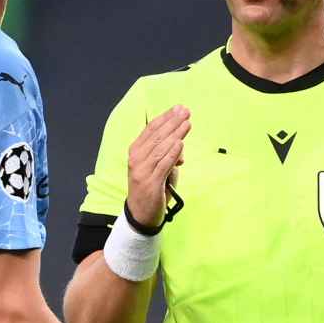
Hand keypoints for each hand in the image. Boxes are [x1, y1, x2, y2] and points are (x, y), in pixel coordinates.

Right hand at [126, 105, 189, 227]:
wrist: (141, 214)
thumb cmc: (151, 187)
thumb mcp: (158, 167)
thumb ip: (168, 154)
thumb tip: (181, 145)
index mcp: (136, 151)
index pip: (151, 129)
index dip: (165, 118)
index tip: (178, 108)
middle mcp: (136, 158)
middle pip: (156, 135)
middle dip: (173, 122)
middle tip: (186, 111)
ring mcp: (142, 170)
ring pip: (161, 148)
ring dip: (175, 134)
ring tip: (187, 124)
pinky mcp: (150, 182)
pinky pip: (163, 164)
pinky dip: (172, 153)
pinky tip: (181, 144)